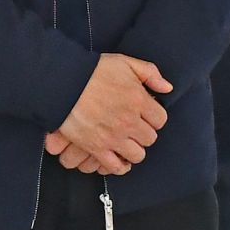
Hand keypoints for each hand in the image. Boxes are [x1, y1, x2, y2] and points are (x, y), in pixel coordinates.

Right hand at [49, 52, 169, 174]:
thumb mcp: (124, 62)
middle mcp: (129, 121)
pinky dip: (119, 166)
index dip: (154, 118)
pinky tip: (118, 159)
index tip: (145, 115)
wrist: (63, 82)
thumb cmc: (91, 70)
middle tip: (134, 128)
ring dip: (133, 150)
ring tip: (126, 143)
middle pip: (150, 138)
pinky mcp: (97, 148)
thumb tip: (167, 88)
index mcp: (138, 100)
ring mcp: (113, 137)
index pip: (160, 119)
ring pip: (137, 155)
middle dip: (143, 133)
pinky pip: (116, 166)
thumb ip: (149, 73)